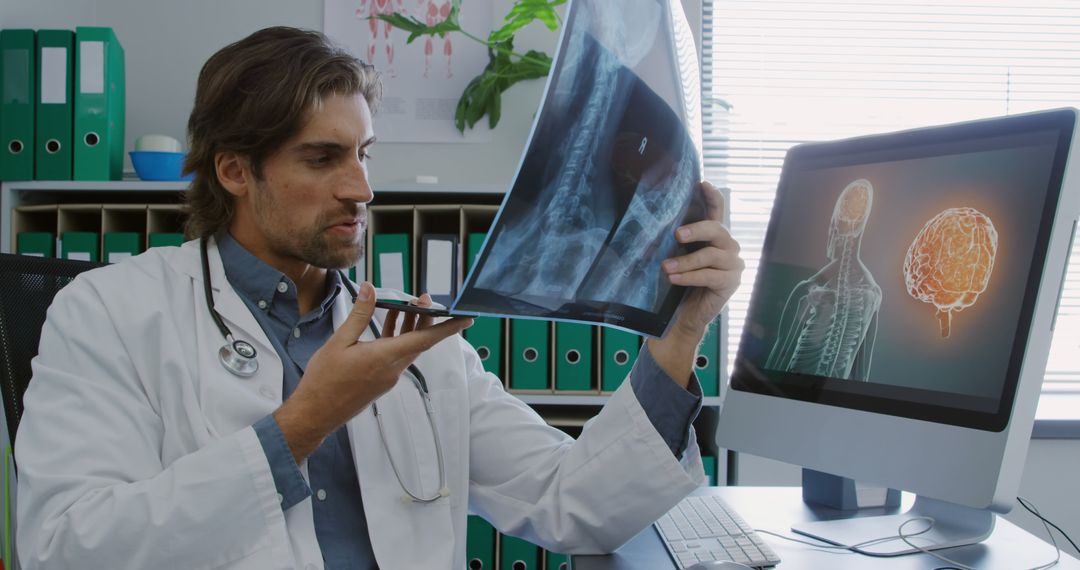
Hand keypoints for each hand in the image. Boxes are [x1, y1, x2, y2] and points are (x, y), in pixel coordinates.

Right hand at [273, 282, 472, 461]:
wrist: (316, 413)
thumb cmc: (324, 381)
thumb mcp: (339, 342)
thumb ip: (359, 315)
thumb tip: (370, 290)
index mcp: (385, 358)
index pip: (425, 339)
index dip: (447, 327)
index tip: (466, 318)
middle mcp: (392, 369)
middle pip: (419, 340)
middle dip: (426, 318)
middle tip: (424, 297)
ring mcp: (388, 377)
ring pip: (407, 347)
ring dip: (410, 327)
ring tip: (407, 305)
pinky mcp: (381, 381)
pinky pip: (396, 355)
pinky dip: (396, 338)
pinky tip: (388, 324)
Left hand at [663, 181, 744, 338]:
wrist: (685, 314)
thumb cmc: (680, 282)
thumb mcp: (677, 257)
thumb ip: (676, 242)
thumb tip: (654, 225)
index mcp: (715, 236)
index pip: (718, 211)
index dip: (713, 197)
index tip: (703, 184)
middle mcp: (729, 246)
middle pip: (716, 229)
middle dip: (696, 229)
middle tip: (677, 234)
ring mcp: (733, 264)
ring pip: (711, 255)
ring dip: (686, 261)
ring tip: (666, 267)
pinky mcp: (731, 282)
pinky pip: (710, 275)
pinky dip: (690, 276)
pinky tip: (675, 279)